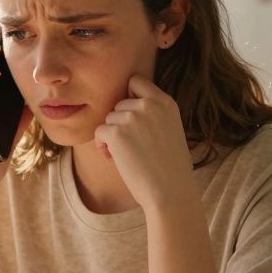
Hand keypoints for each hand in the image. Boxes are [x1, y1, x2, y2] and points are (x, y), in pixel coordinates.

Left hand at [93, 75, 194, 211]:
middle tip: (129, 145)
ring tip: (125, 155)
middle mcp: (149, 105)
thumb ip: (154, 114)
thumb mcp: (172, 129)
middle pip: (119, 103)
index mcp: (166, 102)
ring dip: (111, 136)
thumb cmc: (172, 168)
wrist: (171, 191)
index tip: (130, 116)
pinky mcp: (116, 133)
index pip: (136, 81)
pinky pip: (99, 132)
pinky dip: (103, 146)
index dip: (129, 96)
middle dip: (120, 123)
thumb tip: (128, 106)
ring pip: (108, 119)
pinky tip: (115, 159)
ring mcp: (132, 117)